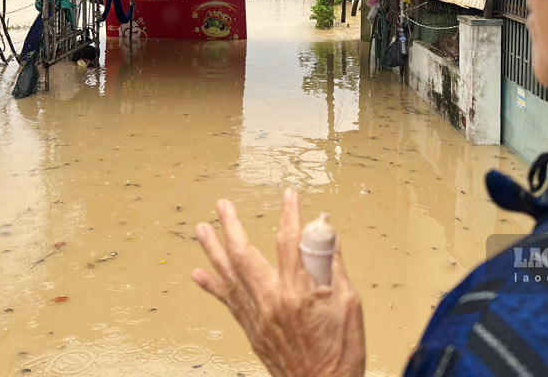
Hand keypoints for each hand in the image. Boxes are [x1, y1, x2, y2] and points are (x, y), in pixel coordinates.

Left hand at [192, 188, 365, 376]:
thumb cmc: (340, 352)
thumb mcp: (349, 303)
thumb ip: (333, 264)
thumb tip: (326, 233)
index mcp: (297, 292)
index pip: (289, 241)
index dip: (289, 213)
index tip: (289, 195)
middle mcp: (271, 301)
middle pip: (243, 254)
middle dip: (231, 225)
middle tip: (223, 205)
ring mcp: (257, 315)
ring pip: (228, 275)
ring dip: (212, 249)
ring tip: (201, 228)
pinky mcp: (251, 329)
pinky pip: (227, 301)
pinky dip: (212, 285)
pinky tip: (199, 273)